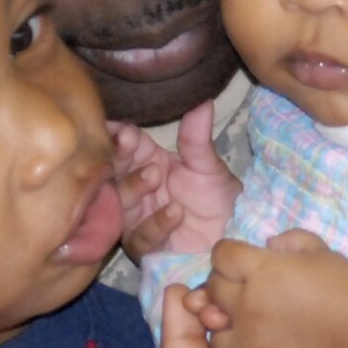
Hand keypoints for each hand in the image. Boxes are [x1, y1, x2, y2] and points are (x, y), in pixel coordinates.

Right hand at [110, 101, 241, 258]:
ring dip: (134, 186)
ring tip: (155, 175)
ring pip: (118, 201)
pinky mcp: (143, 247)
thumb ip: (197, 138)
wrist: (233, 239)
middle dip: (118, 157)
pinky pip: (139, 236)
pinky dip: (156, 223)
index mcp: (148, 162)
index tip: (123, 130)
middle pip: (114, 170)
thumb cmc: (218, 200)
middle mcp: (136, 188)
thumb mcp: (209, 166)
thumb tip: (202, 100)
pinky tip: (175, 212)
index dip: (122, 137)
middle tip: (128, 145)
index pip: (127, 145)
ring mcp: (135, 218)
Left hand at [198, 230, 347, 347]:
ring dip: (225, 319)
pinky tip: (260, 342)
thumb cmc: (345, 289)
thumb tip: (269, 244)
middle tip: (245, 290)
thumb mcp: (319, 252)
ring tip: (247, 320)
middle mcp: (248, 301)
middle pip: (213, 286)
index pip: (222, 254)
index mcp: (261, 268)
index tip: (243, 262)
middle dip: (224, 285)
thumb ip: (291, 241)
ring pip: (213, 324)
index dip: (230, 256)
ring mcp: (250, 335)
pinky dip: (240, 346)